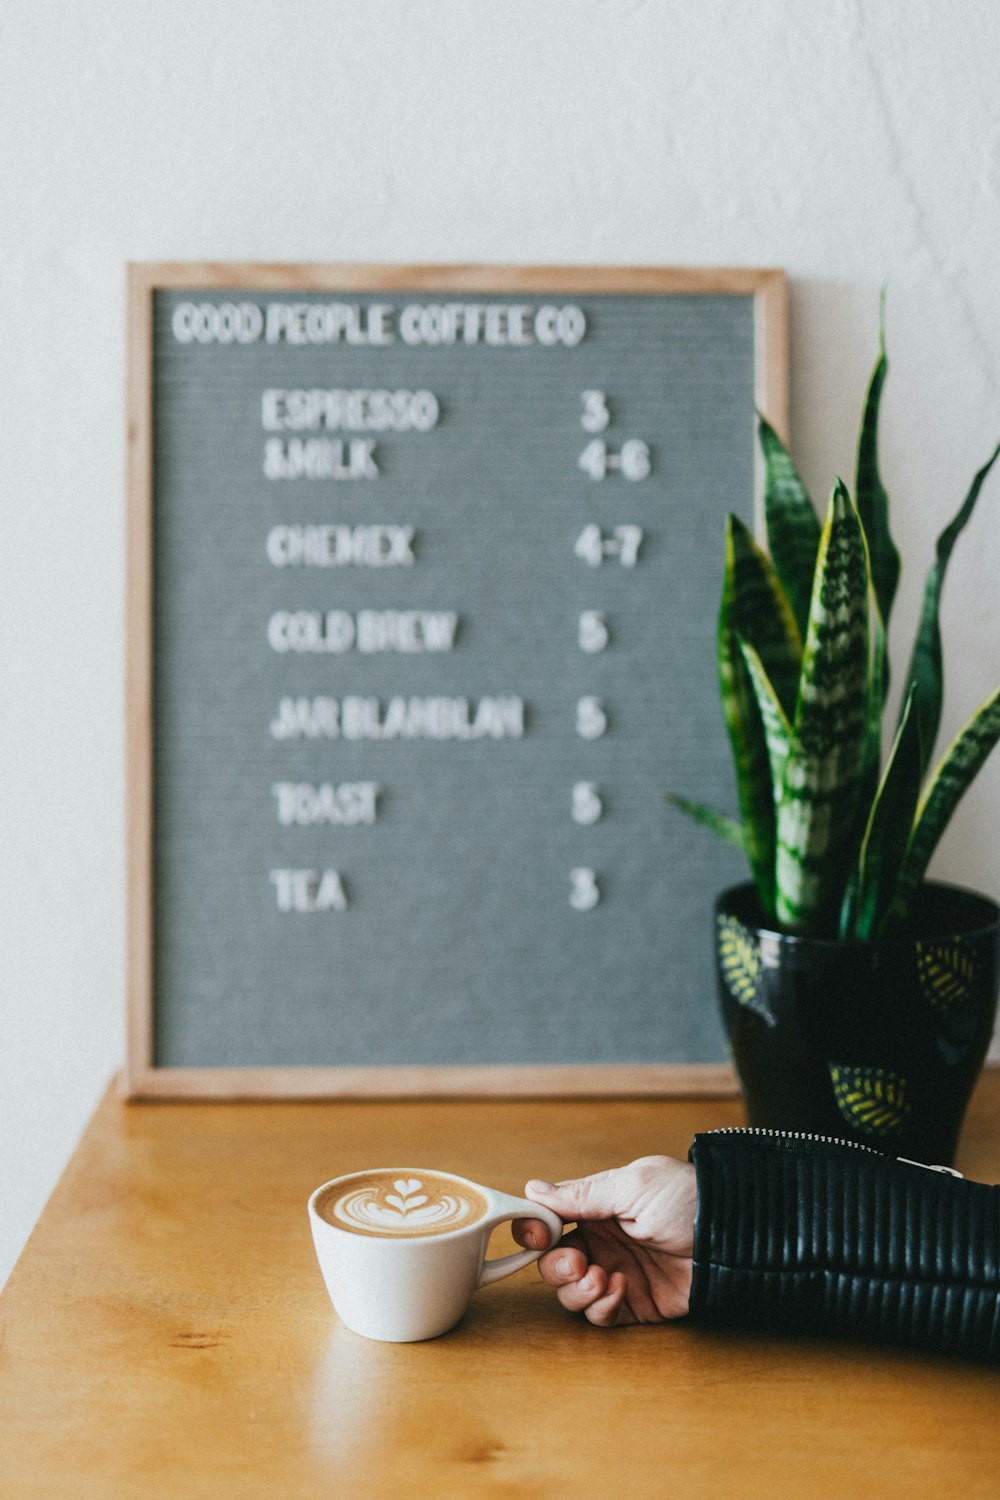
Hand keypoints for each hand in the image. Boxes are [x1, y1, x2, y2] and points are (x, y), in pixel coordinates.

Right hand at [513, 1156, 696, 1326]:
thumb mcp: (633, 1187)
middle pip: (553, 1262)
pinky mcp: (635, 1304)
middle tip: (577, 1263)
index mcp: (597, 1207)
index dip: (536, 1229)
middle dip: (556, 1266)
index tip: (538, 1235)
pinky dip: (601, 1307)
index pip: (550, 1219)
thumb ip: (583, 1195)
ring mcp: (617, 1273)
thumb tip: (533, 1189)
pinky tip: (621, 1289)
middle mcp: (603, 1241)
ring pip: (571, 1293)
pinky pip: (600, 1315)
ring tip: (601, 1278)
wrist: (732, 1238)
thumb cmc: (688, 1200)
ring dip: (577, 1290)